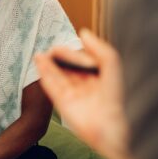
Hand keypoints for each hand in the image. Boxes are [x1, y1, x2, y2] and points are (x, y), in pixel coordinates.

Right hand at [35, 29, 133, 158]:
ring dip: (49, 66)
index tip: (67, 44)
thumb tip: (83, 33)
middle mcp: (89, 88)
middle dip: (60, 59)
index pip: (85, 63)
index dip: (75, 53)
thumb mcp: (111, 64)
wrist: (112, 126)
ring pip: (59, 78)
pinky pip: (53, 87)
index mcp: (102, 79)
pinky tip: (39, 63)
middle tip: (51, 48)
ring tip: (40, 54)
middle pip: (70, 70)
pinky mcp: (65, 105)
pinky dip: (45, 75)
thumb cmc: (117, 96)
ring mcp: (76, 97)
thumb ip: (99, 47)